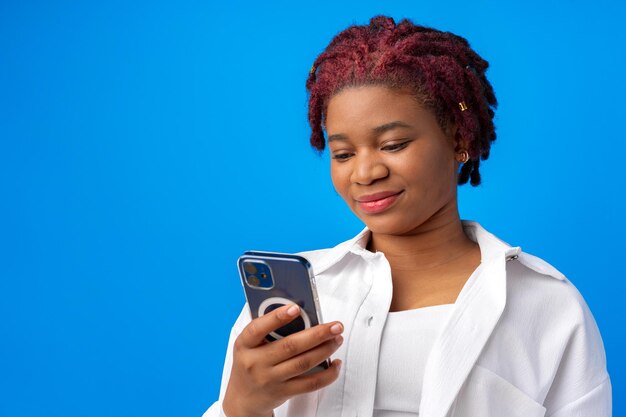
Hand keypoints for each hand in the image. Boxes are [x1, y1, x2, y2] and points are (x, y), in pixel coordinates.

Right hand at [222, 304, 342, 416]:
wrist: (244, 398)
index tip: (295, 308)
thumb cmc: (251, 362)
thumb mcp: (249, 345)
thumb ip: (267, 329)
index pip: (257, 329)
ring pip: (303, 363)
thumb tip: (301, 314)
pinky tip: (336, 363)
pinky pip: (310, 384)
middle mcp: (255, 362)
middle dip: (317, 334)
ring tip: (337, 338)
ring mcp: (270, 379)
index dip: (276, 318)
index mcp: (244, 345)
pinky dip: (327, 374)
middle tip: (335, 325)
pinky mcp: (283, 392)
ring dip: (325, 349)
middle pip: (290, 346)